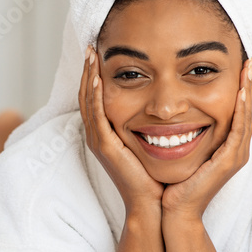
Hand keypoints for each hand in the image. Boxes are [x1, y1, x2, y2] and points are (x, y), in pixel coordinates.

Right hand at [79, 45, 163, 214]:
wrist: (154, 204)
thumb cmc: (156, 177)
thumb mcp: (151, 144)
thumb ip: (150, 125)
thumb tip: (165, 108)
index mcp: (106, 134)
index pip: (96, 99)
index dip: (95, 76)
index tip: (100, 54)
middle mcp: (98, 136)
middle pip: (86, 96)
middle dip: (87, 70)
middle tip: (91, 47)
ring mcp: (99, 141)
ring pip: (87, 102)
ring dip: (88, 76)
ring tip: (92, 54)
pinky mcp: (105, 146)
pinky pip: (96, 115)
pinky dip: (95, 95)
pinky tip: (98, 77)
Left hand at [161, 59, 251, 220]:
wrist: (176, 210)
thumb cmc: (176, 183)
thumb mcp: (184, 151)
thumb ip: (187, 134)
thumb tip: (176, 115)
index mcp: (228, 147)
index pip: (238, 112)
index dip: (241, 90)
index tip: (239, 68)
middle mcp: (236, 150)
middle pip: (247, 111)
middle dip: (248, 86)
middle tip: (249, 62)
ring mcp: (235, 156)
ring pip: (246, 118)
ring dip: (248, 92)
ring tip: (248, 71)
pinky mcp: (229, 161)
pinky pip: (238, 131)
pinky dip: (241, 111)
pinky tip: (240, 94)